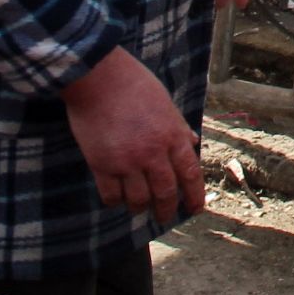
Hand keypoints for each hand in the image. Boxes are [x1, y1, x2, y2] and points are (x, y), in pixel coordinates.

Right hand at [59, 47, 205, 223]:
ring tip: (139, 208)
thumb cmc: (133, 83)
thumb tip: (193, 143)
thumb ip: (179, 126)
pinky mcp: (101, 164)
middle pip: (165, 192)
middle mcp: (152, 153)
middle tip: (165, 217)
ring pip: (139, 200)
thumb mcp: (165, 102)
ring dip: (140, 208)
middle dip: (167, 210)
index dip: (195, 195)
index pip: (190, 174)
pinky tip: (117, 199)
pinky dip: (115, 202)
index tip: (196, 209)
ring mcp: (126, 161)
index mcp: (172, 135)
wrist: (98, 76)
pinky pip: (111, 195)